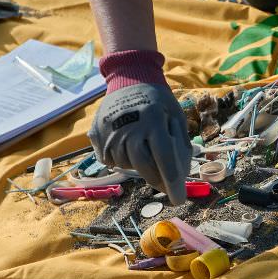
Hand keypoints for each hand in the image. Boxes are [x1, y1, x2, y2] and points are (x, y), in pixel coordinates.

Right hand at [88, 83, 190, 204]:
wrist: (129, 78)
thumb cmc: (158, 100)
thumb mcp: (176, 115)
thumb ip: (179, 143)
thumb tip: (181, 174)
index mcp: (154, 119)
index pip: (164, 157)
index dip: (172, 181)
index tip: (178, 199)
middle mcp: (130, 126)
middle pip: (143, 166)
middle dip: (156, 179)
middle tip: (165, 184)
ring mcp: (110, 130)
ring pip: (125, 163)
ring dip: (138, 165)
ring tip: (145, 150)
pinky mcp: (96, 133)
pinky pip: (109, 158)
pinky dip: (120, 158)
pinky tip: (128, 145)